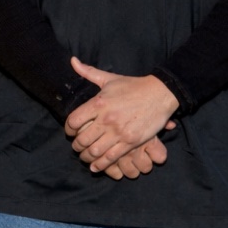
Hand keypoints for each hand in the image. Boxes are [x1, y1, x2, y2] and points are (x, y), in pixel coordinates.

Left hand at [63, 58, 179, 174]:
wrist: (160, 93)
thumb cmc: (133, 86)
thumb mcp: (110, 78)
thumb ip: (88, 72)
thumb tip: (72, 61)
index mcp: (99, 102)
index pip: (74, 120)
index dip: (68, 129)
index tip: (69, 131)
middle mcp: (106, 118)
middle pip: (82, 139)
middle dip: (76, 146)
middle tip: (76, 147)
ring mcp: (119, 131)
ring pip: (95, 151)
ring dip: (86, 156)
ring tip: (85, 157)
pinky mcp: (131, 141)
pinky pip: (111, 157)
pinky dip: (100, 165)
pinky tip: (95, 166)